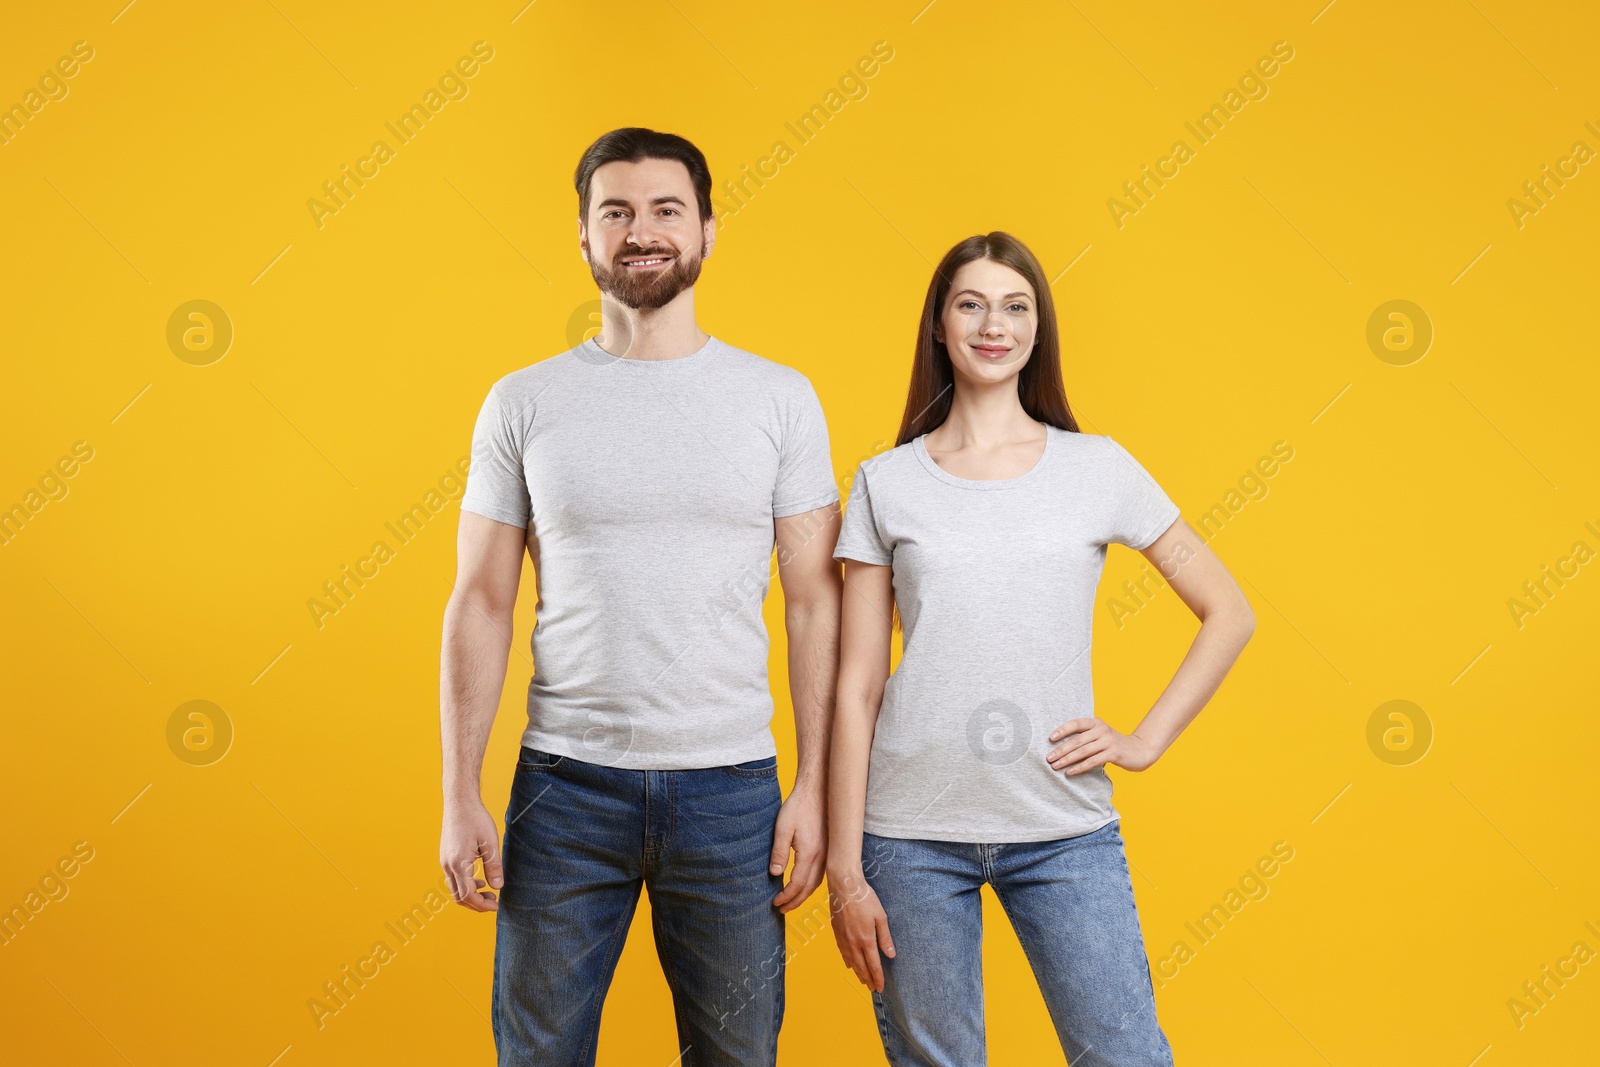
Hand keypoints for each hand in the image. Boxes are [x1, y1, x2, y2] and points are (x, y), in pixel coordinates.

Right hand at [440, 796, 503, 911]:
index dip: (482, 905)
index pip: (468, 895)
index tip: (496, 906)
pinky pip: (453, 880)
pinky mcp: (445, 858)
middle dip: (476, 904)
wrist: (459, 802)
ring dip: (470, 895)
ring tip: (488, 890)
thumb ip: (494, 866)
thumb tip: (497, 887)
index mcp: (459, 863)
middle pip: (459, 897)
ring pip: (454, 890)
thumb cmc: (476, 819)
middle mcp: (448, 865)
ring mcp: (444, 862)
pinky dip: (465, 885)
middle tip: (494, 901)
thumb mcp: (490, 843)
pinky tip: (478, 879)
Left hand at [770, 784, 825, 911]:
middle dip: (795, 901)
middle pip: (809, 888)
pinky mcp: (830, 849)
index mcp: (810, 853)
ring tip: (792, 901)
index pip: (798, 884)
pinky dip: (812, 884)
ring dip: (804, 894)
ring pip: (818, 882)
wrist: (818, 790)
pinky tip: (804, 884)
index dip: (786, 896)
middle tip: (782, 909)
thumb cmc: (798, 806)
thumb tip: (774, 874)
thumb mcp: (783, 828)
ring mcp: (829, 853)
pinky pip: (822, 873)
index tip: (775, 902)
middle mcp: (823, 856)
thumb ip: (779, 852)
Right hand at [827, 867, 895, 991]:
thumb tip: (891, 955)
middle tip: (872, 989)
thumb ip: (885, 938)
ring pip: (851, 961)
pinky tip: (850, 965)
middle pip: (861, 967)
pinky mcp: (836, 932)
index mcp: (865, 939)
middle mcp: (853, 942)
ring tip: (863, 981)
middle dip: (868, 979)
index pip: (873, 965)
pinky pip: (842, 952)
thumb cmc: (865, 898)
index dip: (878, 978)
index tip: (881, 988)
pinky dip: (847, 961)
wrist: (844, 886)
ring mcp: (843, 938)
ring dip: (857, 973)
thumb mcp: (881, 917)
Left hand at [1046, 717, 1161, 773]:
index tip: (1050, 739)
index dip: (1062, 730)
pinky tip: (1069, 772)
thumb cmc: (1114, 744)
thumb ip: (1086, 737)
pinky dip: (1079, 767)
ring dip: (1067, 760)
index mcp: (1096, 723)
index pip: (1076, 724)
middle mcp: (1102, 730)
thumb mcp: (1101, 735)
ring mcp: (1108, 741)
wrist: (1139, 750)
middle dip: (1061, 750)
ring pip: (1082, 751)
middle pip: (1077, 740)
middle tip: (1048, 758)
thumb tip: (1061, 746)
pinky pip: (1092, 761)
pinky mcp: (1113, 753)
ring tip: (1055, 766)